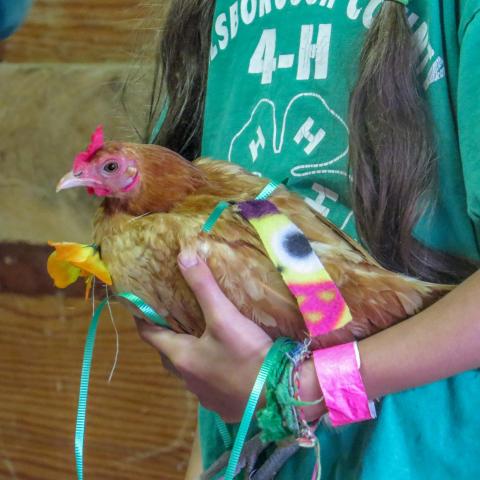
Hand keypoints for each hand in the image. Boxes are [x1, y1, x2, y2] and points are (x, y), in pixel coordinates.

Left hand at [136, 252, 272, 421]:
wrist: (279, 395)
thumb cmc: (246, 355)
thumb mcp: (224, 316)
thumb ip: (204, 286)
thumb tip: (183, 256)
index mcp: (182, 357)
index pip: (150, 335)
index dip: (143, 319)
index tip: (141, 306)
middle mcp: (188, 379)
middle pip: (169, 354)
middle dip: (168, 336)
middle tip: (175, 318)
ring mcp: (206, 395)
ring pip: (190, 371)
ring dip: (191, 355)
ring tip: (201, 337)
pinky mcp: (224, 405)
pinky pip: (209, 385)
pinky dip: (210, 371)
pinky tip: (226, 363)